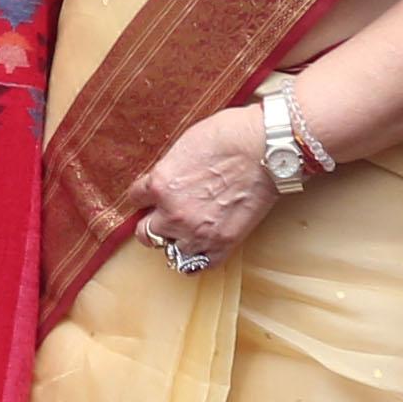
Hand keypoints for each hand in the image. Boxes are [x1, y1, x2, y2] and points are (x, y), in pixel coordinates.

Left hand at [129, 108, 277, 272]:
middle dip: (154, 222)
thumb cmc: (231, 136)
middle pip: (145, 233)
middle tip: (165, 216)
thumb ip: (170, 170)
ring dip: (176, 241)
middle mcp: (173, 213)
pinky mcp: (223, 244)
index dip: (144, 196)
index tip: (151, 196)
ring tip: (187, 230)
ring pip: (170, 252)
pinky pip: (198, 265)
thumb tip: (166, 179)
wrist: (267, 148)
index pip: (135, 199)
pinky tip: (201, 244)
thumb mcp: (185, 145)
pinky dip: (198, 257)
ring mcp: (198, 232)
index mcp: (161, 184)